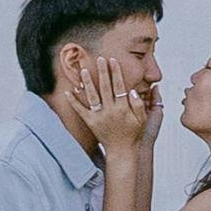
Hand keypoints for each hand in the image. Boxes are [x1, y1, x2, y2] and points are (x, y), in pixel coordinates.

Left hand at [58, 41, 157, 156]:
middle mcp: (110, 111)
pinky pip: (80, 111)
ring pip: (92, 96)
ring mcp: (99, 116)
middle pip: (105, 87)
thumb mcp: (142, 120)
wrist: (122, 151)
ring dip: (88, 82)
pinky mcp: (91, 123)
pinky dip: (74, 101)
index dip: (116, 72)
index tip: (113, 60)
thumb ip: (138, 104)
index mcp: (123, 108)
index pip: (119, 86)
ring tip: (83, 70)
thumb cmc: (133, 134)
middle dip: (103, 72)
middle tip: (100, 58)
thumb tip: (132, 90)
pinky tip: (68, 92)